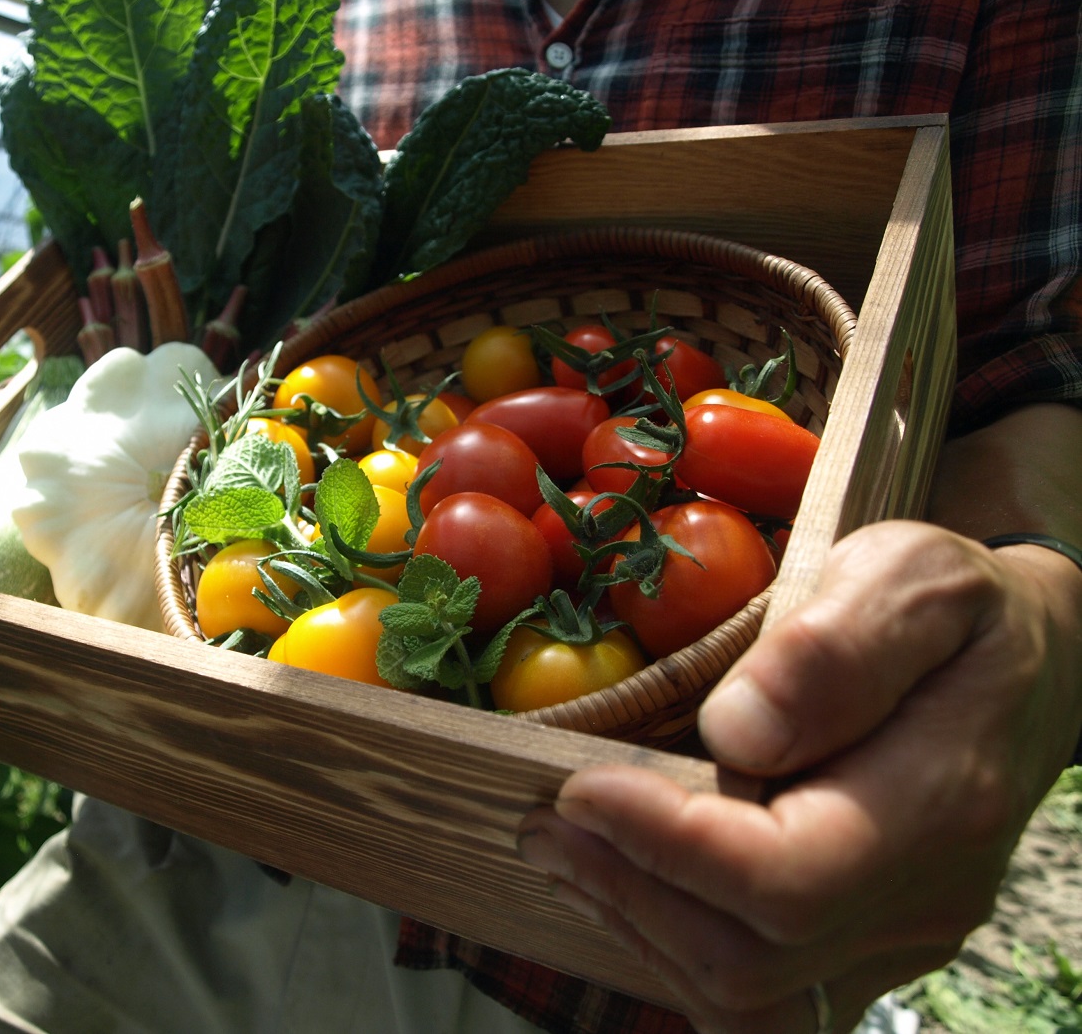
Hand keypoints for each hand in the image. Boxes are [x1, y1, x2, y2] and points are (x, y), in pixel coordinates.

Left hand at [516, 520, 1081, 1033]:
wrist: (1027, 667)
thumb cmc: (959, 610)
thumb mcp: (914, 578)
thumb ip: (836, 648)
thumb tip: (736, 729)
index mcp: (938, 802)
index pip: (786, 880)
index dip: (668, 846)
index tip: (581, 785)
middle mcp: (920, 897)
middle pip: (751, 958)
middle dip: (626, 889)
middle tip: (544, 815)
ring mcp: (894, 937)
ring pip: (748, 997)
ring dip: (634, 925)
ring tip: (559, 846)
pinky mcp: (863, 947)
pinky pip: (761, 994)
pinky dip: (673, 948)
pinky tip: (620, 882)